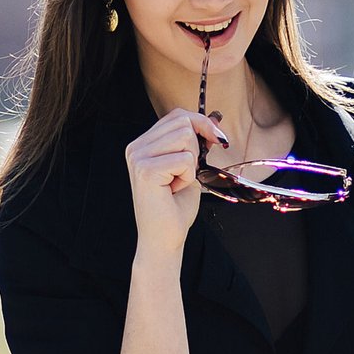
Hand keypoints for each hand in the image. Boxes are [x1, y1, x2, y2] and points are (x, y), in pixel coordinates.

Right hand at [125, 109, 229, 252]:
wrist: (163, 238)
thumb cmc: (175, 207)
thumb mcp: (188, 167)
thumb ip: (194, 143)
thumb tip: (214, 119)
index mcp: (142, 144)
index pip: (177, 116)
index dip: (201, 123)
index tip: (217, 139)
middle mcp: (136, 147)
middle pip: (182, 123)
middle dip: (196, 147)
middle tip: (188, 173)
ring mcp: (138, 157)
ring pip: (185, 138)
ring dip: (190, 163)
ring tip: (177, 182)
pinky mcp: (146, 170)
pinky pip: (184, 159)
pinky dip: (187, 176)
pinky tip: (174, 189)